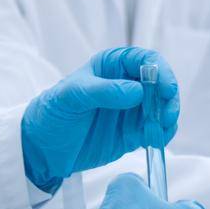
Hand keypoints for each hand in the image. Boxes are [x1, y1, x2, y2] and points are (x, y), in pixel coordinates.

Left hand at [20, 46, 179, 192]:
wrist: (41, 148)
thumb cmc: (51, 114)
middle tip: (167, 117)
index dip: (161, 72)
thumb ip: (103, 91)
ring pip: (162, 108)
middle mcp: (125, 84)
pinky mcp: (132, 133)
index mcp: (111, 66)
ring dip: (168, 119)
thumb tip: (137, 90)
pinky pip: (157, 130)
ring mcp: (131, 110)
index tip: (165, 90)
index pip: (145, 60)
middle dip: (169, 98)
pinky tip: (155, 140)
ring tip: (158, 133)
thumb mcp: (71, 98)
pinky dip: (162, 134)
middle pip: (160, 84)